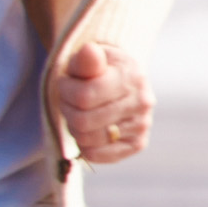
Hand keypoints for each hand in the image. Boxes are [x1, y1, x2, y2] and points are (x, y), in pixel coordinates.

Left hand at [59, 37, 153, 162]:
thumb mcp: (89, 57)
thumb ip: (86, 58)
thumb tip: (89, 51)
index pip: (83, 96)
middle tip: (70, 101)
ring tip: (80, 113)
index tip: (65, 83)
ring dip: (74, 128)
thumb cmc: (97, 69)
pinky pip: (98, 155)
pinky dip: (84, 146)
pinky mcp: (138, 144)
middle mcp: (142, 101)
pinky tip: (88, 131)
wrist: (120, 80)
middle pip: (83, 121)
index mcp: (131, 76)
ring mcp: (142, 125)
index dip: (65, 90)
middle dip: (67, 110)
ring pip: (87, 139)